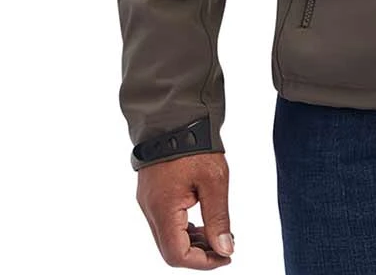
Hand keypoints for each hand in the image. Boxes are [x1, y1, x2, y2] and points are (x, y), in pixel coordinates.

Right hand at [136, 152, 233, 267]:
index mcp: (163, 209)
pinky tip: (203, 223)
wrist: (176, 116)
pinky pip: (165, 223)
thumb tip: (224, 250)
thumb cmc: (196, 145)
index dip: (203, 262)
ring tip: (218, 235)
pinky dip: (184, 229)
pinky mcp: (152, 194)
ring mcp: (148, 202)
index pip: (177, 254)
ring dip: (192, 243)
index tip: (226, 256)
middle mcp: (150, 210)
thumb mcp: (215, 181)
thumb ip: (219, 218)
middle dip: (199, 255)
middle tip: (225, 248)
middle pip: (170, 250)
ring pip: (167, 238)